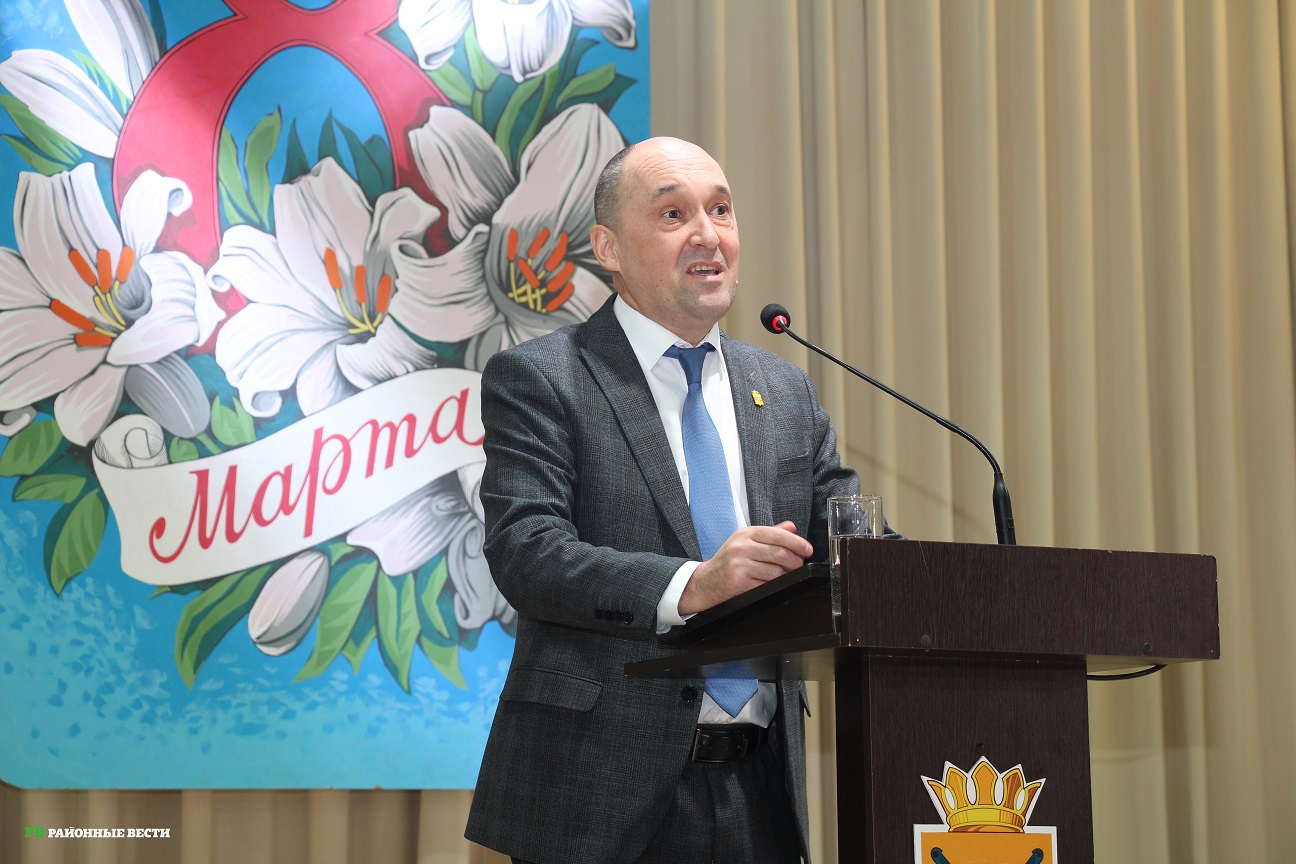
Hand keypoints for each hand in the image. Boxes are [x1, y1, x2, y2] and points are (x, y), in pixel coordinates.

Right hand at [678, 521, 811, 614]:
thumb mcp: (745, 542)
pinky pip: (767, 583)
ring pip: (776, 570)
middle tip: (798, 565)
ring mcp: (739, 564)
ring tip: (785, 576)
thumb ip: (769, 534)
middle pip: (780, 553)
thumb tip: (791, 528)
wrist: (704, 583)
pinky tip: (770, 583)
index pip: (777, 534)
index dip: (797, 543)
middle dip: (795, 561)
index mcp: (745, 534)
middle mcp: (741, 546)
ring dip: (786, 575)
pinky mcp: (739, 581)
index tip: (807, 549)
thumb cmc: (727, 563)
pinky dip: (773, 585)